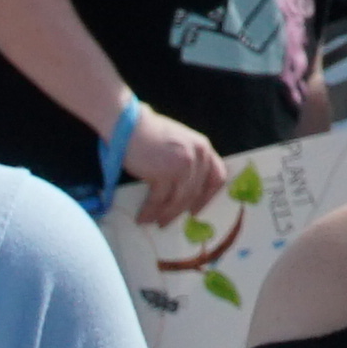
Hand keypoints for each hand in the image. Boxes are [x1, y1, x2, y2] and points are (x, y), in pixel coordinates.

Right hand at [114, 109, 231, 223]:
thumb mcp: (180, 143)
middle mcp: (198, 157)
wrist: (129, 125)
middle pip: (194, 193)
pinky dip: (150, 211)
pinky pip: (159, 200)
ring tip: (154, 222)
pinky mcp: (164, 173)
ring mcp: (182, 166)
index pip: (217, 178)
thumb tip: (185, 191)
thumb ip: (189, 161)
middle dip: (180, 211)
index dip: (208, 197)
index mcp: (203, 148)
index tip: (196, 210)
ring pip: (178, 200)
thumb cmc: (150, 134)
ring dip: (165, 215)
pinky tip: (143, 217)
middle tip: (167, 222)